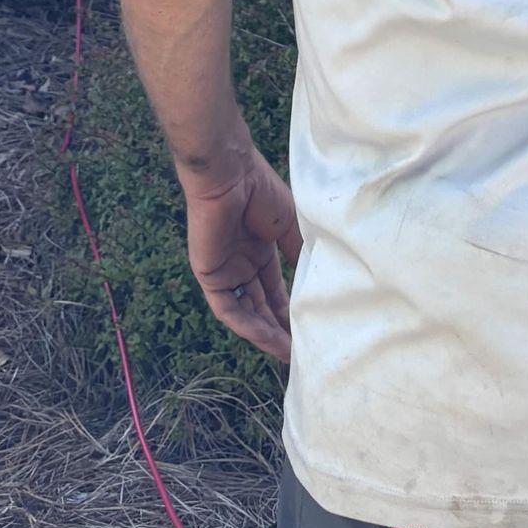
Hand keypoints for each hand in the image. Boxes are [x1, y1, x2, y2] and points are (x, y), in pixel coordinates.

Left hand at [182, 142, 301, 361]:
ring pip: (246, 311)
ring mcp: (225, 270)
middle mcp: (242, 262)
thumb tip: (318, 280)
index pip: (274, 287)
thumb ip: (297, 253)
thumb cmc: (261, 190)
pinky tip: (268, 339)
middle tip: (300, 351)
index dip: (289, 309)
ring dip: (266, 333)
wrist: (229, 174)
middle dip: (279, 327)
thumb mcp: (289, 224)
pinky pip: (229, 309)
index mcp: (259, 247)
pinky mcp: (209, 276)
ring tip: (288, 353)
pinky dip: (248, 326)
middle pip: (261, 304)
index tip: (306, 329)